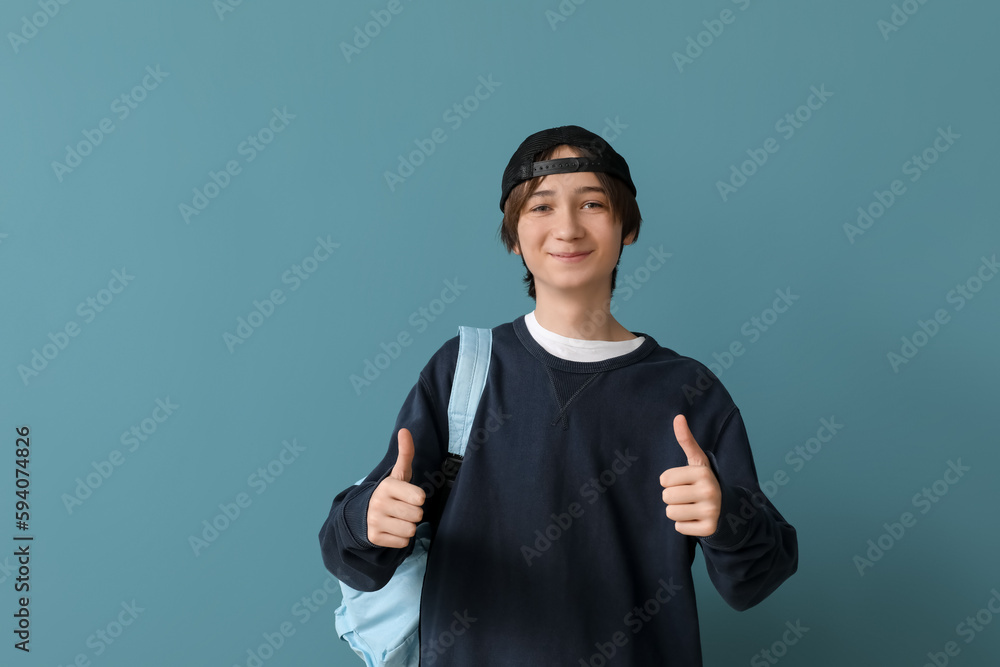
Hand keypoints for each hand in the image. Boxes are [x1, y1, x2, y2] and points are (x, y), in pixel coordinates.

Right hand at [366, 428, 425, 547]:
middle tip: (403, 509)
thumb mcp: (398, 474)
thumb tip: (404, 430)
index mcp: (387, 486)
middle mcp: (378, 503)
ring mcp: (375, 521)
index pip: (420, 498)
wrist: (364, 513)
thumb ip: (405, 453)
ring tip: (398, 519)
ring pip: (410, 530)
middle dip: (414, 514)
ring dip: (408, 527)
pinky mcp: (374, 538)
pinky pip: (403, 542)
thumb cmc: (390, 492)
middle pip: (417, 515)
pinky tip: (392, 529)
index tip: (408, 496)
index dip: (417, 498)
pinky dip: (400, 538)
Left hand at [660, 414, 721, 536]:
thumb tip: (678, 416)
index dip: (670, 482)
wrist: (727, 508)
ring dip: (677, 512)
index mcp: (702, 472)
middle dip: (673, 498)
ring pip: (671, 513)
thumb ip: (686, 440)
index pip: (664, 479)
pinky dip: (685, 525)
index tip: (685, 482)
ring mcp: (711, 510)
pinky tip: (697, 519)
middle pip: (666, 497)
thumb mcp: (697, 462)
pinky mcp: (709, 529)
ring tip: (692, 507)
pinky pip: (679, 528)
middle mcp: (709, 490)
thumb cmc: (703, 482)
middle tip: (688, 496)